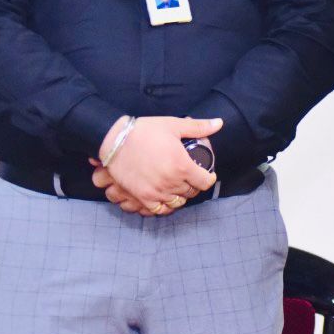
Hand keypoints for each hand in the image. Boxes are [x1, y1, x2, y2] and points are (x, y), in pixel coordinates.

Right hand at [98, 115, 220, 210]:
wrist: (114, 140)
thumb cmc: (144, 131)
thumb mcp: (174, 125)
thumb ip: (199, 127)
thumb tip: (219, 123)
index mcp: (182, 166)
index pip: (205, 182)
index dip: (208, 178)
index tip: (207, 174)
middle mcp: (171, 182)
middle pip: (191, 192)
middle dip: (194, 186)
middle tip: (192, 179)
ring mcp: (156, 192)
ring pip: (177, 202)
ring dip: (180, 196)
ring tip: (179, 188)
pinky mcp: (142, 197)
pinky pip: (159, 210)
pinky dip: (165, 207)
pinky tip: (165, 199)